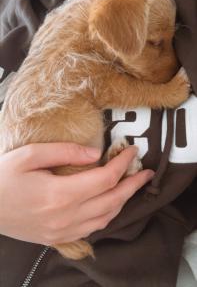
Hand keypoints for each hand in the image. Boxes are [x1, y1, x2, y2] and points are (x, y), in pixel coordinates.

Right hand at [0, 143, 153, 244]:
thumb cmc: (3, 178)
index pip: (105, 178)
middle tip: (146, 172)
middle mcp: (66, 216)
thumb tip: (96, 153)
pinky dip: (108, 215)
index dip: (123, 164)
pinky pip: (93, 229)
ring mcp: (63, 231)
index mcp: (60, 194)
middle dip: (133, 184)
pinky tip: (111, 204)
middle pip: (112, 200)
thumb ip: (65, 152)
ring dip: (124, 201)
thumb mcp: (30, 155)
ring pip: (106, 217)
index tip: (133, 150)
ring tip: (133, 186)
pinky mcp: (59, 237)